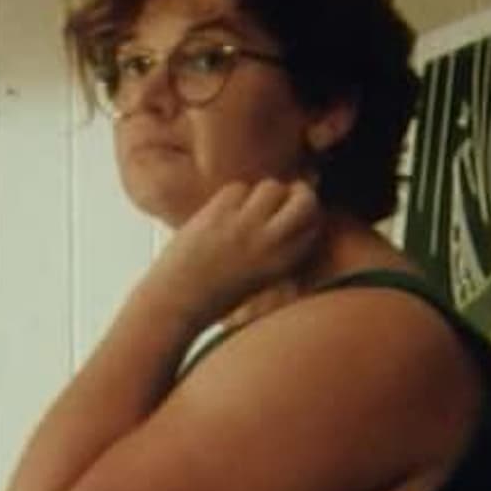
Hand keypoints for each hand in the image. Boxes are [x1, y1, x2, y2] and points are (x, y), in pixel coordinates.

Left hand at [141, 179, 322, 329]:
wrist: (175, 302)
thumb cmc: (214, 295)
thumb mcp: (260, 278)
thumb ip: (276, 250)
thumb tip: (282, 216)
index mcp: (285, 262)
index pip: (314, 222)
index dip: (305, 212)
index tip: (291, 212)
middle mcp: (271, 242)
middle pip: (304, 199)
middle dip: (295, 194)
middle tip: (279, 198)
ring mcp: (244, 226)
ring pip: (270, 187)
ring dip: (260, 193)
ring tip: (243, 209)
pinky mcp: (218, 215)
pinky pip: (236, 188)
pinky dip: (231, 196)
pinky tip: (220, 212)